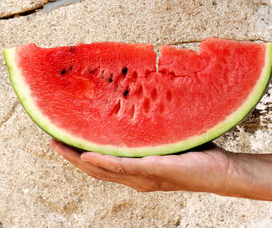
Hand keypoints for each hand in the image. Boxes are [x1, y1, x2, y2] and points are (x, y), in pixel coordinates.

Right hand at [50, 139, 234, 193]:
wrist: (221, 170)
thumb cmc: (195, 151)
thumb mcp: (167, 133)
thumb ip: (150, 123)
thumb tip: (140, 93)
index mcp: (136, 168)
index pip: (102, 160)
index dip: (78, 150)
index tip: (61, 134)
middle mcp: (136, 176)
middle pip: (95, 168)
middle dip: (71, 155)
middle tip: (50, 137)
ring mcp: (145, 177)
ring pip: (104, 170)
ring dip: (79, 158)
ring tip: (59, 144)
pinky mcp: (157, 171)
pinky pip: (126, 167)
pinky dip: (105, 162)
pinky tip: (88, 155)